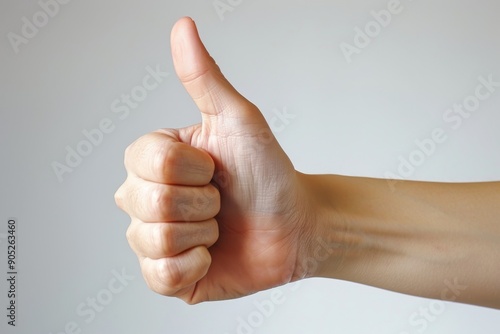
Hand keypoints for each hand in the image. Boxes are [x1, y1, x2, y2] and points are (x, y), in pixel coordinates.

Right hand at [115, 17, 316, 303]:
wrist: (296, 225)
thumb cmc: (268, 172)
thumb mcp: (238, 121)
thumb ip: (204, 78)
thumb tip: (183, 26)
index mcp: (154, 161)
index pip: (148, 162)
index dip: (194, 168)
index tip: (216, 168)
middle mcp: (145, 198)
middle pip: (147, 202)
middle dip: (202, 202)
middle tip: (222, 200)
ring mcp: (154, 239)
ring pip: (153, 239)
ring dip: (202, 232)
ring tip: (219, 226)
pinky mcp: (167, 276)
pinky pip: (159, 276)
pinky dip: (194, 265)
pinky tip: (211, 254)